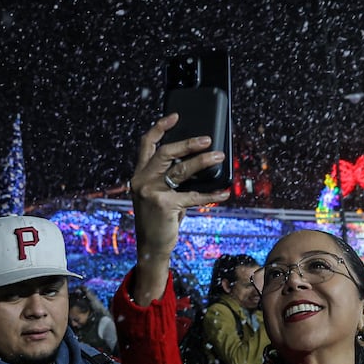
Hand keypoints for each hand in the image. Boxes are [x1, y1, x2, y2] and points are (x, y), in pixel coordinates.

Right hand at [130, 114, 228, 304]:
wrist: (151, 247)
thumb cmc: (158, 219)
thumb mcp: (157, 194)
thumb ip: (169, 179)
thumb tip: (197, 162)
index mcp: (139, 174)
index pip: (146, 144)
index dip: (159, 127)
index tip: (175, 116)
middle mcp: (142, 180)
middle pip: (165, 152)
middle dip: (188, 143)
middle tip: (207, 140)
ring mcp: (152, 192)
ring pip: (181, 170)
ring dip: (203, 162)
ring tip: (219, 157)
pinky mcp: (165, 205)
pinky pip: (194, 196)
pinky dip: (212, 194)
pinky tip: (225, 192)